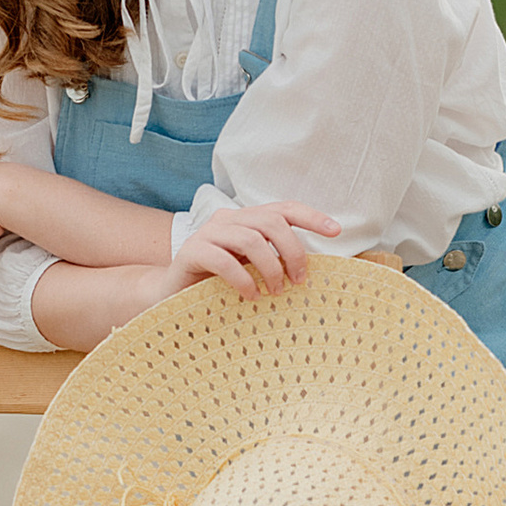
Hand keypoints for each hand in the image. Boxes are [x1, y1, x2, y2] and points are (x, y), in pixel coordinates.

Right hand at [162, 200, 339, 302]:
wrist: (170, 295)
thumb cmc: (217, 285)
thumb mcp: (251, 269)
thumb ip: (273, 261)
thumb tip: (309, 270)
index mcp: (246, 219)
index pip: (283, 209)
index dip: (311, 217)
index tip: (335, 231)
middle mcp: (227, 219)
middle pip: (271, 222)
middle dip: (293, 251)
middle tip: (299, 280)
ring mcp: (207, 233)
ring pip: (250, 239)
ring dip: (270, 268)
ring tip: (275, 292)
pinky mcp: (190, 252)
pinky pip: (224, 260)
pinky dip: (243, 280)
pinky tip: (250, 296)